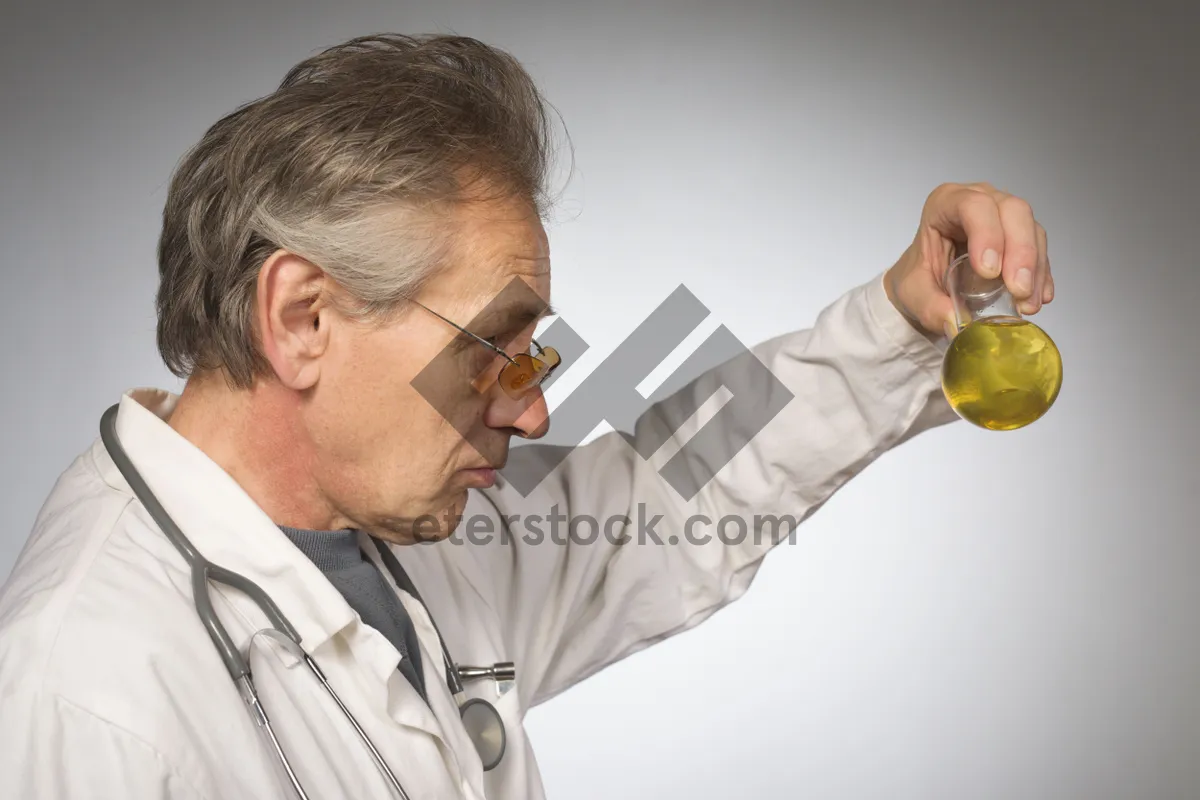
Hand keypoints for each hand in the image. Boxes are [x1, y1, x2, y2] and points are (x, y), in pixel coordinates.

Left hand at [884, 182, 1052, 339]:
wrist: (928, 281)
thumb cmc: (919, 274)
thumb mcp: (911, 291)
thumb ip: (928, 305)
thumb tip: (953, 322)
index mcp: (946, 203)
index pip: (973, 205)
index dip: (987, 234)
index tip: (989, 272)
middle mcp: (981, 201)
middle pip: (1013, 211)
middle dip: (1021, 251)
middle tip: (1018, 289)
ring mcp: (1005, 216)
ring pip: (1032, 229)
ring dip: (1034, 268)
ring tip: (1027, 303)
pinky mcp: (1023, 236)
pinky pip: (1040, 249)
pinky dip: (1041, 275)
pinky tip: (1038, 298)